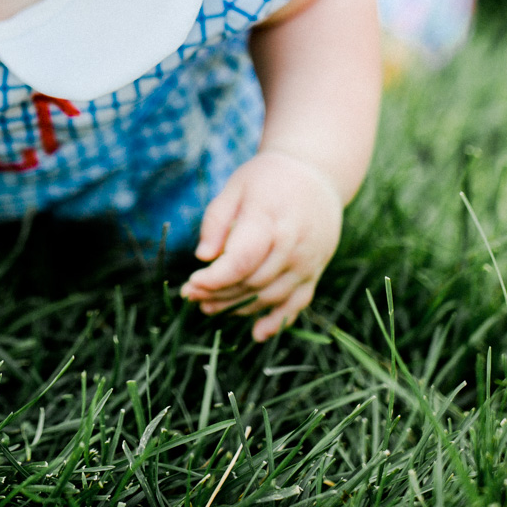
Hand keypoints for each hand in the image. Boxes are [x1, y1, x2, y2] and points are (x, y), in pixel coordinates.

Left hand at [180, 151, 343, 340]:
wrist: (315, 173)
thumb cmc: (266, 179)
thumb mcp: (235, 187)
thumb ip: (216, 221)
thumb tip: (203, 257)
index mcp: (270, 220)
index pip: (241, 261)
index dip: (214, 279)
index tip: (190, 283)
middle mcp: (293, 244)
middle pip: (253, 282)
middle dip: (219, 294)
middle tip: (191, 297)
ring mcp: (308, 261)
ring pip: (271, 296)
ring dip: (239, 308)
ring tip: (209, 308)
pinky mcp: (315, 271)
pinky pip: (298, 303)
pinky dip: (278, 321)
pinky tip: (257, 333)